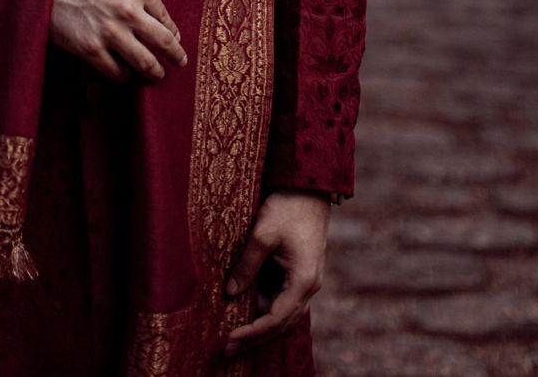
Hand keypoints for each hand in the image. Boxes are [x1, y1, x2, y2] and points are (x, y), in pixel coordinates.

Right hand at [50, 0, 187, 82]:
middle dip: (175, 56)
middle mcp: (129, 10)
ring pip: (146, 62)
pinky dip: (125, 76)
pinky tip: (126, 74)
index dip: (174, 33)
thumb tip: (155, 17)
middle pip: (164, 42)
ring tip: (157, 75)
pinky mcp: (92, 50)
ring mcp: (111, 32)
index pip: (165, 17)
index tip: (176, 40)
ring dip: (154, 72)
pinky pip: (117, 72)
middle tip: (180, 63)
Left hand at [223, 191, 329, 358]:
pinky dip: (265, 307)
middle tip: (228, 348)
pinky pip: (282, 299)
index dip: (252, 333)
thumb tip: (230, 293)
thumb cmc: (288, 208)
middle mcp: (308, 287)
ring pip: (283, 314)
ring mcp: (306, 281)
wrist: (309, 188)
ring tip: (234, 333)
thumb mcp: (262, 234)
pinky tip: (246, 308)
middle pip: (282, 324)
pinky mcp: (300, 273)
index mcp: (303, 281)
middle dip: (255, 337)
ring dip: (260, 324)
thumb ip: (247, 266)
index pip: (275, 319)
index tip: (229, 340)